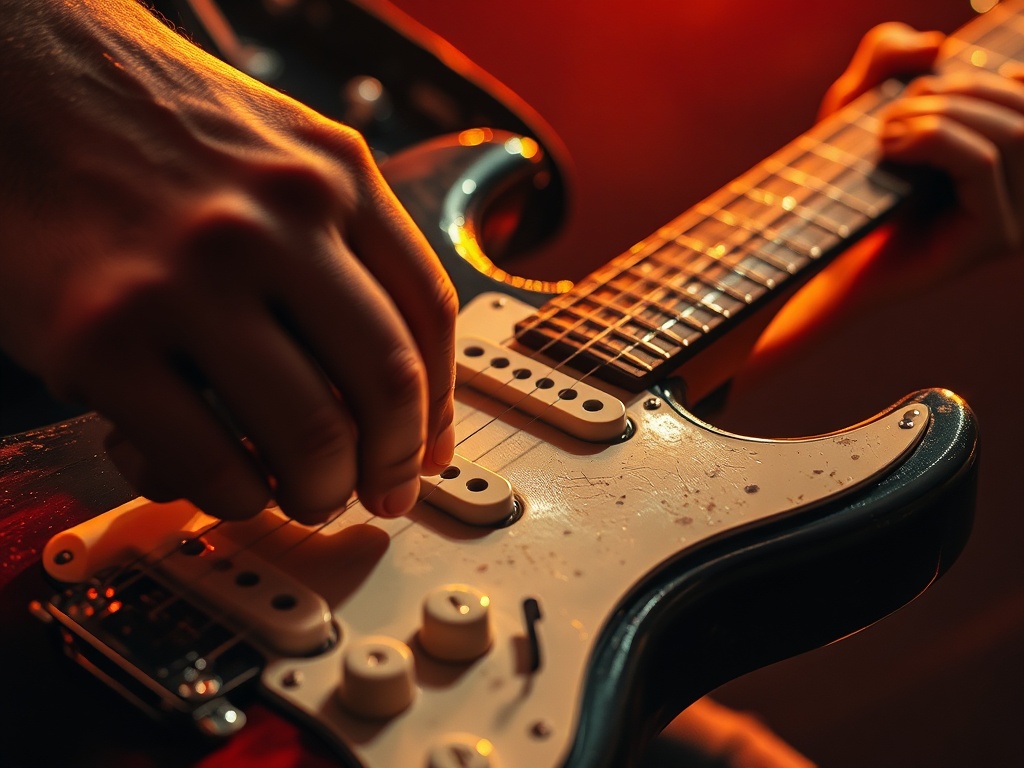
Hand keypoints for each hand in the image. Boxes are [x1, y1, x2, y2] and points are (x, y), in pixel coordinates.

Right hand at [0, 0, 456, 523]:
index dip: (438, 404)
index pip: (430, 314)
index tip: (426, 449)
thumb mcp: (286, 151)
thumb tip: (406, 384)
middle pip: (386, 383)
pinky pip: (207, 460)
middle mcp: (274, 223)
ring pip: (308, 436)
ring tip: (306, 494)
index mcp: (333, 177)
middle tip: (379, 494)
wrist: (16, 77)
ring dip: (320, 491)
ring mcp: (188, 280)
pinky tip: (230, 482)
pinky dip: (235, 495)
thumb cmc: (156, 126)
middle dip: (392, 464)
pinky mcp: (101, 337)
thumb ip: (354, 249)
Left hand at [740, 21, 1023, 377]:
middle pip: (1021, 108)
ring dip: (940, 116)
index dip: (974, 79)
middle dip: (953, 93)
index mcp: (1011, 158)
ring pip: (1012, 132)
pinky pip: (985, 163)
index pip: (1023, 93)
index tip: (917, 93)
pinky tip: (891, 150)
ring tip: (886, 134)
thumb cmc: (842, 186)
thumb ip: (888, 56)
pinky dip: (934, 140)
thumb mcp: (858, 104)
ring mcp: (1017, 218)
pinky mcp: (992, 237)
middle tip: (891, 115)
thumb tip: (936, 45)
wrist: (821, 263)